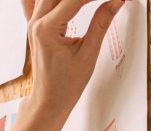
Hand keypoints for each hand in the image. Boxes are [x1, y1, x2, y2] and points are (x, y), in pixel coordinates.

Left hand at [21, 0, 125, 125]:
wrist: (48, 101)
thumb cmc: (66, 84)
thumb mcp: (88, 54)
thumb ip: (101, 23)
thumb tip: (117, 0)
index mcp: (47, 30)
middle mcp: (36, 23)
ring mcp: (32, 23)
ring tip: (92, 1)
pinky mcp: (35, 26)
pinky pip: (38, 2)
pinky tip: (66, 2)